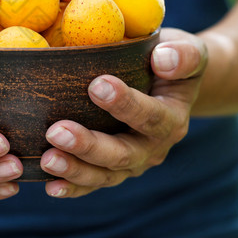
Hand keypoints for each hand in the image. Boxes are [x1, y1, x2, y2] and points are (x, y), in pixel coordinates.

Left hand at [40, 27, 206, 197]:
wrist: (171, 82)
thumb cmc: (170, 60)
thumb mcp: (189, 51)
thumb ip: (183, 55)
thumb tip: (164, 59)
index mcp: (172, 118)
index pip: (150, 115)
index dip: (125, 104)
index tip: (96, 85)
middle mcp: (153, 147)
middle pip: (122, 154)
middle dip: (89, 145)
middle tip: (56, 132)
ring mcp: (133, 162)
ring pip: (105, 174)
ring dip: (75, 169)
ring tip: (47, 160)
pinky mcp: (113, 169)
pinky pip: (92, 182)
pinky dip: (72, 186)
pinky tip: (49, 185)